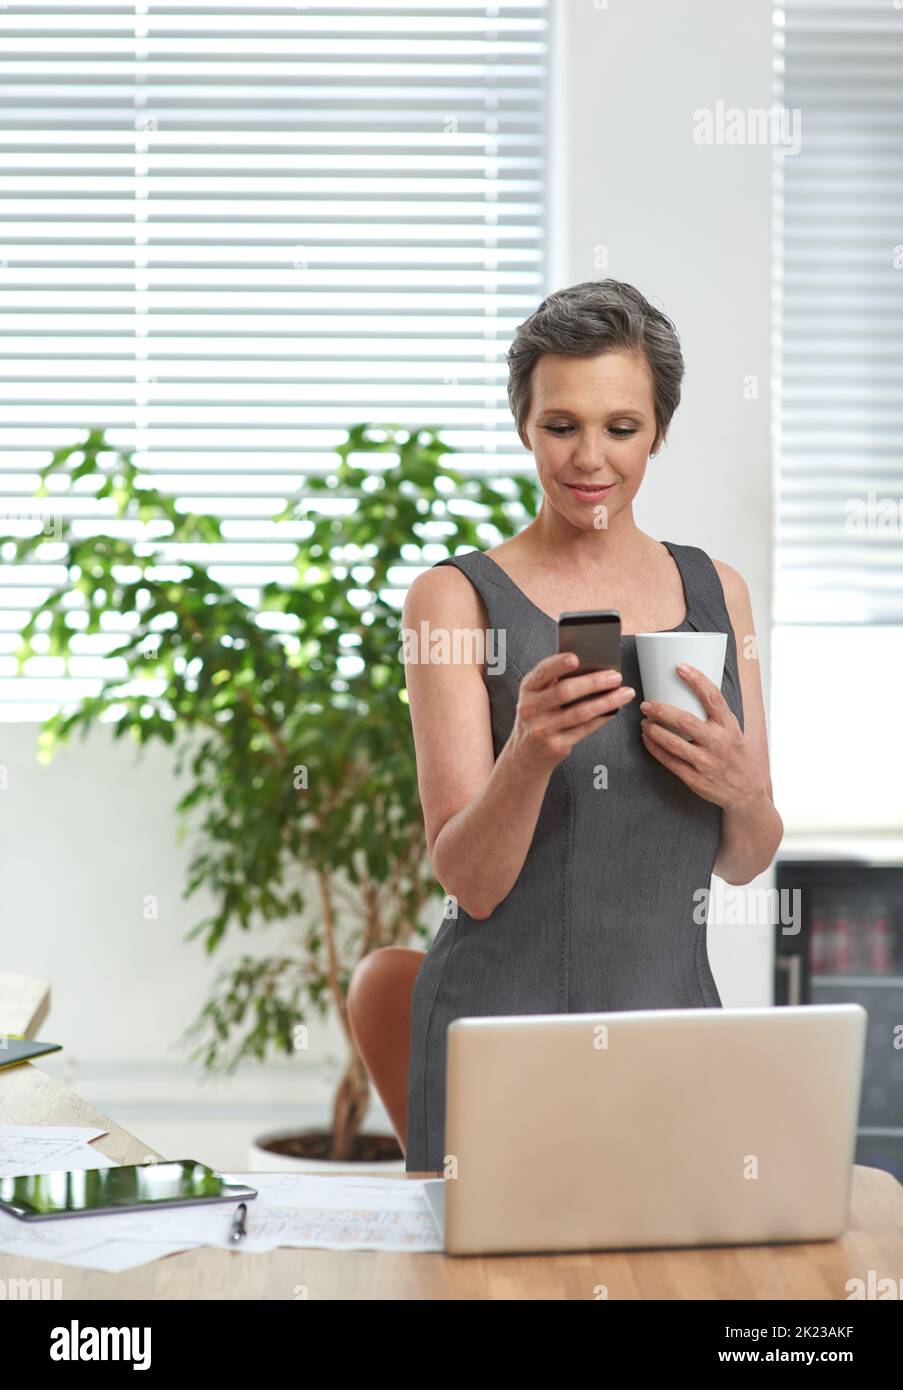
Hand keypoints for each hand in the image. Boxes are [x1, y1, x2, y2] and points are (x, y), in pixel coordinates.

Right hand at [511, 652, 635, 771]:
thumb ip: (556, 681)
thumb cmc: (537, 716)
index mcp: (528, 689)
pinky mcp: (556, 745)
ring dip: (606, 701)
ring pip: (580, 712)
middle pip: (565, 692)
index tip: (577, 658)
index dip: (558, 664)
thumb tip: (592, 667)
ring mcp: (543, 729)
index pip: (543, 672)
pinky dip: (602, 718)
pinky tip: (614, 710)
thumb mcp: (537, 696)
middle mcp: (531, 709)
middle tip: (615, 677)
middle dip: (594, 682)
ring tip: (624, 693)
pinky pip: (585, 729)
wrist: (526, 753)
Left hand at [638, 662, 761, 810]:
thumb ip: (716, 715)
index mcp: (729, 726)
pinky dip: (654, 749)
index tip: (680, 667)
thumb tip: (691, 688)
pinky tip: (647, 740)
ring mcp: (706, 762)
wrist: (746, 792)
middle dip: (661, 710)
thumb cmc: (736, 756)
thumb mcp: (735, 731)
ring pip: (673, 743)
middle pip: (685, 721)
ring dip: (653, 730)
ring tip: (644, 722)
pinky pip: (669, 761)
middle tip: (646, 704)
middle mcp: (719, 743)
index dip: (696, 680)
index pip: (713, 698)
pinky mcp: (695, 779)